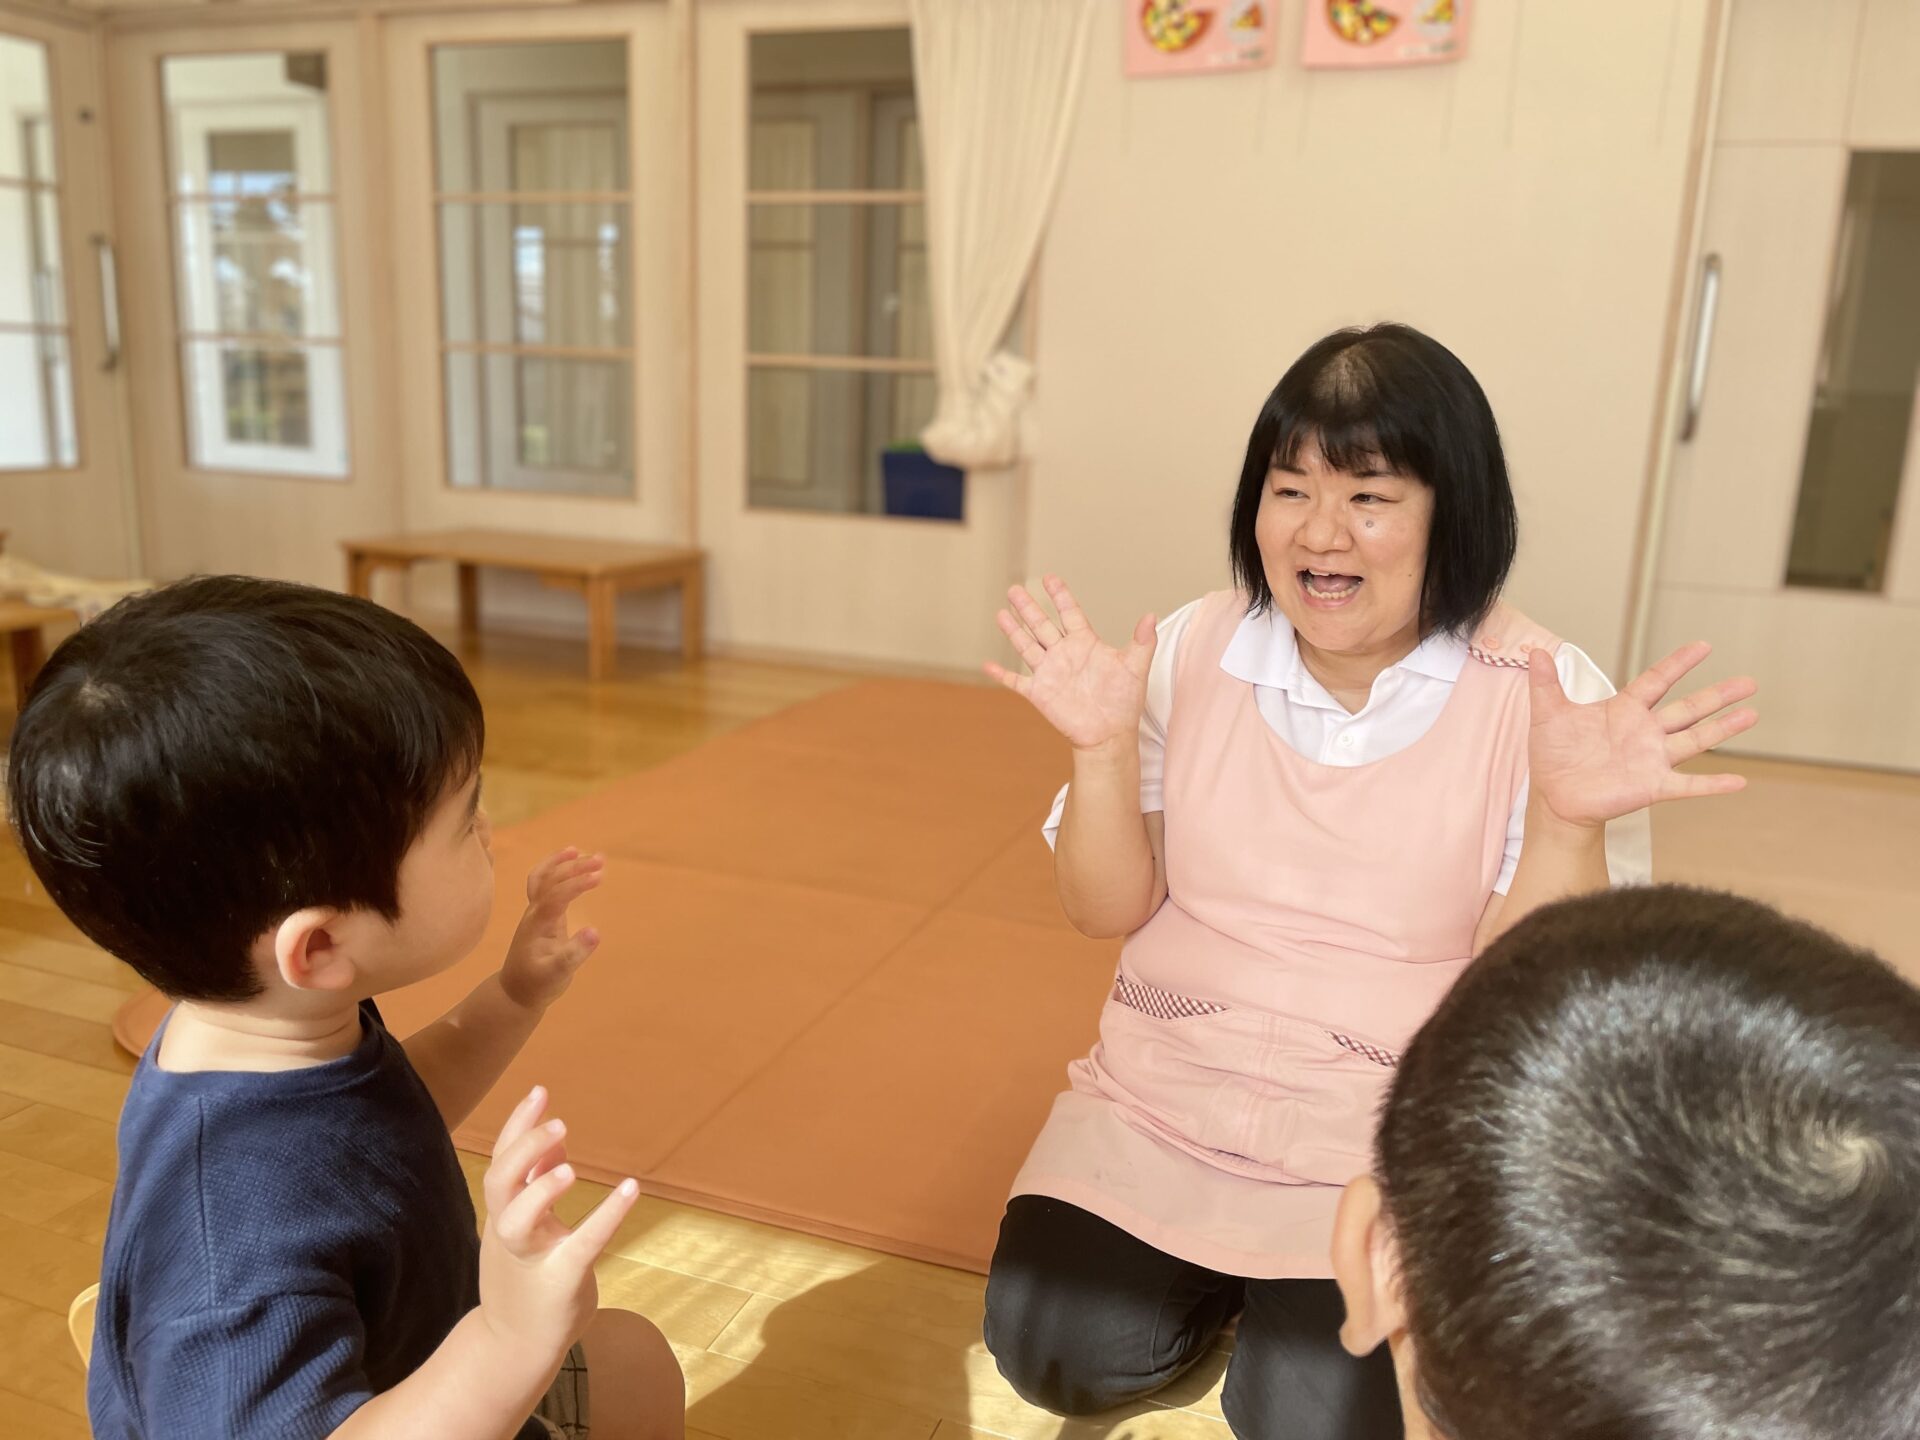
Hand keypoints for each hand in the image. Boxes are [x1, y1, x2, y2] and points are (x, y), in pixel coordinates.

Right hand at [477, 1087, 638, 1361]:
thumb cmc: (523, 1280)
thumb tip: (553, 1143)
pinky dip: (605, 1216)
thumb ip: (536, 1185)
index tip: (540, 1091)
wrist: (511, 1348)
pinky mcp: (560, 1281)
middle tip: (559, 1123)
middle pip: (499, 1182)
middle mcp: (509, 1232)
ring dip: (542, 1189)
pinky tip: (630, 1190)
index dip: (517, 1126)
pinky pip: (580, 1245)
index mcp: (502, 1214)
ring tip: (572, 1167)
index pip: (501, 1161)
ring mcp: (531, 1258)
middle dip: (523, 1149)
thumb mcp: (524, 1228)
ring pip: (517, 1220)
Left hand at [500, 849, 603, 1012]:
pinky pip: (545, 886)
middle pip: (548, 880)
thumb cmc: (536, 984)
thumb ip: (574, 954)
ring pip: (542, 879)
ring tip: (580, 851)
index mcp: (537, 924)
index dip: (576, 884)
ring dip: (560, 863)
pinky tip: (570, 866)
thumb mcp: (557, 974)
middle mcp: (534, 913)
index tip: (599, 877)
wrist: (515, 992)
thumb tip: (594, 931)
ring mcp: (535, 913)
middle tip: (601, 861)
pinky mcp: (541, 915)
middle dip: (573, 867)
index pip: (556, 895)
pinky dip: (556, 871)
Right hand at [985, 575, 1156, 753]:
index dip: (1060, 596)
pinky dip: (1001, 674)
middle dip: (1028, 607)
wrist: (1110, 734)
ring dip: (1013, 631)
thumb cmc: (1124, 702)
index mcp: (1084, 643)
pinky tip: (988, 664)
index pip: (1069, 613)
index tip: (1050, 578)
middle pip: (1041, 625)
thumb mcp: (1136, 668)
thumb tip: (1151, 616)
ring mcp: (1049, 673)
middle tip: (1015, 588)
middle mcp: (1064, 654)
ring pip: (1027, 646)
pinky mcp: (1039, 693)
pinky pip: (1016, 682)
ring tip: (1001, 612)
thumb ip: (1142, 642)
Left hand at [1526, 641, 1757, 830]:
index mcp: (1624, 710)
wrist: (1554, 797)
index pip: (1657, 680)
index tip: (1704, 646)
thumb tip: (1534, 651)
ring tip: (1753, 714)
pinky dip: (1713, 784)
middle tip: (1750, 682)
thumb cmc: (1553, 756)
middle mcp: (1645, 732)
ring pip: (1696, 739)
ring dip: (1724, 728)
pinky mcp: (1653, 786)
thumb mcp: (1547, 715)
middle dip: (1718, 695)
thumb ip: (1545, 684)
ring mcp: (1653, 759)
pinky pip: (1689, 785)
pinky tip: (1740, 782)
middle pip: (1688, 708)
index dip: (1679, 664)